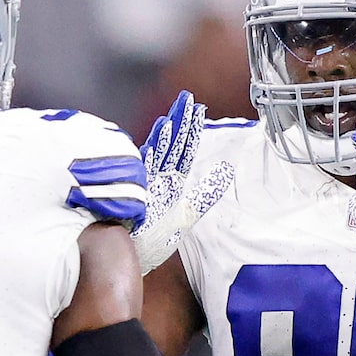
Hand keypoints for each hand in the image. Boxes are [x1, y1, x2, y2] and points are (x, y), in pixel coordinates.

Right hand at [134, 90, 233, 273]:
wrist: (130, 258)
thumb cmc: (152, 240)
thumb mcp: (186, 216)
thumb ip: (204, 194)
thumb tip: (226, 172)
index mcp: (170, 183)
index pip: (184, 152)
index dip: (192, 131)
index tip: (199, 109)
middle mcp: (158, 179)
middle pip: (172, 146)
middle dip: (181, 121)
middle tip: (188, 97)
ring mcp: (146, 184)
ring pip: (161, 151)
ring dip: (170, 129)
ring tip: (178, 109)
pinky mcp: (136, 191)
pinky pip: (148, 164)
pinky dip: (155, 147)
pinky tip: (161, 130)